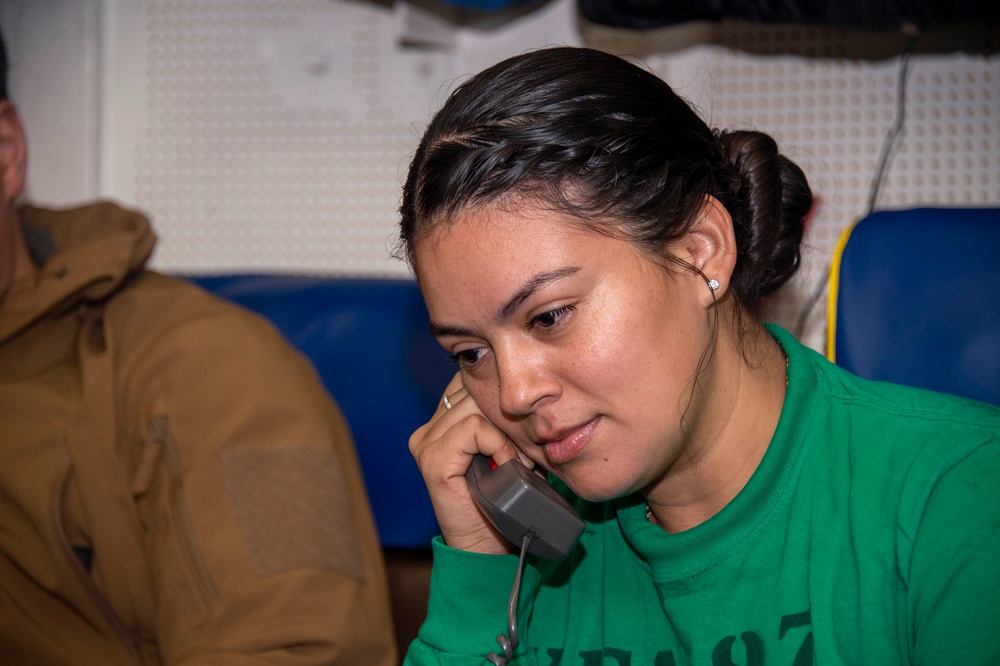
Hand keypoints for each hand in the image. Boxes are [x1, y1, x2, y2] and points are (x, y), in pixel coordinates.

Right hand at [409, 373, 527, 554]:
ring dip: (506, 433)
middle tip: (525, 448)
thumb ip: (501, 418)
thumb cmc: (503, 497)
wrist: (487, 546)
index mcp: (439, 423)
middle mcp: (426, 431)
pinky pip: (473, 428)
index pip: (468, 381)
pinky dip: (498, 445)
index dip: (499, 397)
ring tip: (518, 461)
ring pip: (475, 407)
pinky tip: (507, 466)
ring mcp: (425, 445)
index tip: (522, 427)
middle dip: (505, 415)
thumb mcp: (503, 447)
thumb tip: (526, 392)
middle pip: (472, 390)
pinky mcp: (433, 460)